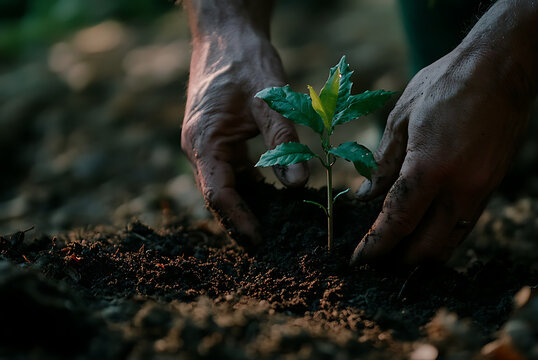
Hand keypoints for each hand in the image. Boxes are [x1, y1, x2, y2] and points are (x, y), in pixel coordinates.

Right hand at [181, 5, 307, 246]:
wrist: (227, 34)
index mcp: (203, 141)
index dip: (239, 220)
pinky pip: (234, 172)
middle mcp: (200, 148)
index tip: (262, 240)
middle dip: (244, 222)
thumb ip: (284, 140)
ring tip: (278, 230)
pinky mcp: (220, 140)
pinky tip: (275, 199)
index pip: (218, 194)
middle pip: (220, 197)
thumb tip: (298, 183)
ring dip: (249, 207)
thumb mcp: (269, 99)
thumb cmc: (244, 61)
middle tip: (275, 246)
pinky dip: (252, 188)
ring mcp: (208, 145)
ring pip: (227, 186)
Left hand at [351, 47, 528, 267]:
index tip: (359, 262)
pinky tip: (425, 235)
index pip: (397, 223)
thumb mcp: (401, 118)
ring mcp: (481, 190)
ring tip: (398, 256)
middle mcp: (460, 188)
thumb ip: (383, 164)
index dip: (376, 248)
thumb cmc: (445, 85)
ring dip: (423, 257)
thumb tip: (366, 196)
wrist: (502, 70)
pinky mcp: (492, 188)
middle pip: (427, 248)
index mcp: (430, 168)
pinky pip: (463, 227)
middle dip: (399, 262)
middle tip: (377, 264)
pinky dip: (442, 238)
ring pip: (450, 244)